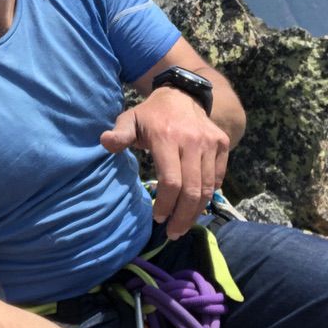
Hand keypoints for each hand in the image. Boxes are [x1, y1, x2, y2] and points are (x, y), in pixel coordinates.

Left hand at [99, 86, 228, 238]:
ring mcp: (211, 143)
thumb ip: (119, 134)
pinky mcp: (223, 144)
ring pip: (208, 187)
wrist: (183, 94)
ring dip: (196, 211)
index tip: (157, 218)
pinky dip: (208, 194)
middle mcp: (193, 141)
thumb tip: (105, 142)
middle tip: (173, 232)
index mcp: (167, 137)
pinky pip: (218, 177)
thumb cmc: (151, 115)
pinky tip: (196, 204)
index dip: (166, 205)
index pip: (171, 181)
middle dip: (183, 217)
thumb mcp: (130, 119)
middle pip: (192, 190)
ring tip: (184, 224)